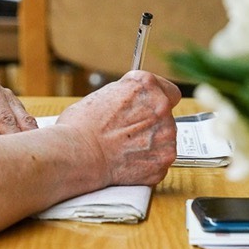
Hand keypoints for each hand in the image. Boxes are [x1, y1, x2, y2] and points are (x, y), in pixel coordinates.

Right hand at [56, 70, 180, 185]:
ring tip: (125, 147)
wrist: (78, 154)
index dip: (157, 101)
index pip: (170, 91)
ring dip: (151, 143)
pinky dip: (147, 162)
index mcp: (147, 86)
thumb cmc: (82, 125)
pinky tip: (128, 160)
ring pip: (164, 140)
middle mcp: (161, 108)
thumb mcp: (105, 94)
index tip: (149, 108)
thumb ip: (129, 96)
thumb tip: (133, 102)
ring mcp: (166, 137)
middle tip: (128, 131)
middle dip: (151, 124)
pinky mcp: (163, 161)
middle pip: (166, 117)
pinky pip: (159, 160)